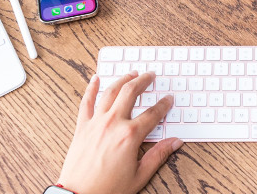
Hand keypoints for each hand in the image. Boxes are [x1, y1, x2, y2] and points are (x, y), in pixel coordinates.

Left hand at [57, 71, 183, 193]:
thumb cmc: (108, 189)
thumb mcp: (140, 175)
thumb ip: (158, 155)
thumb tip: (174, 142)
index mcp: (130, 136)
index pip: (152, 114)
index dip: (163, 104)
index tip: (168, 99)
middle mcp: (113, 124)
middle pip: (130, 93)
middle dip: (143, 81)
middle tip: (150, 75)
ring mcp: (95, 123)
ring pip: (110, 92)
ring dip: (122, 80)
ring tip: (130, 74)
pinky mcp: (82, 127)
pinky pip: (86, 102)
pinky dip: (91, 88)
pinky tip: (95, 79)